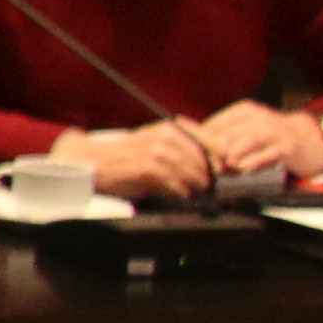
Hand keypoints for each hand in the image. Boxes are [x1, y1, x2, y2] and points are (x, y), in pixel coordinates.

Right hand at [64, 120, 213, 203]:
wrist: (94, 161)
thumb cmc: (127, 155)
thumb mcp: (156, 142)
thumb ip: (182, 148)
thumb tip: (213, 163)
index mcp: (171, 127)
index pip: (211, 139)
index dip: (223, 156)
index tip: (228, 169)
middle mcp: (165, 136)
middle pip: (204, 158)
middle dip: (211, 174)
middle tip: (214, 186)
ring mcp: (155, 151)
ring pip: (192, 171)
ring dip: (198, 185)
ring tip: (199, 192)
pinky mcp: (146, 168)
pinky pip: (175, 183)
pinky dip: (182, 191)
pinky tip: (182, 195)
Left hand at [193, 101, 322, 182]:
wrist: (310, 137)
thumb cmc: (272, 136)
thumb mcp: (248, 127)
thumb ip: (226, 135)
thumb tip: (197, 145)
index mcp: (243, 110)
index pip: (212, 125)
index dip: (201, 143)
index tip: (199, 156)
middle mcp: (257, 117)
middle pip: (222, 137)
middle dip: (213, 156)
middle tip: (212, 168)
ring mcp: (273, 131)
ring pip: (239, 146)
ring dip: (228, 161)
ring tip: (227, 169)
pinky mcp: (286, 147)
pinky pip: (262, 157)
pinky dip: (250, 165)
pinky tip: (245, 169)